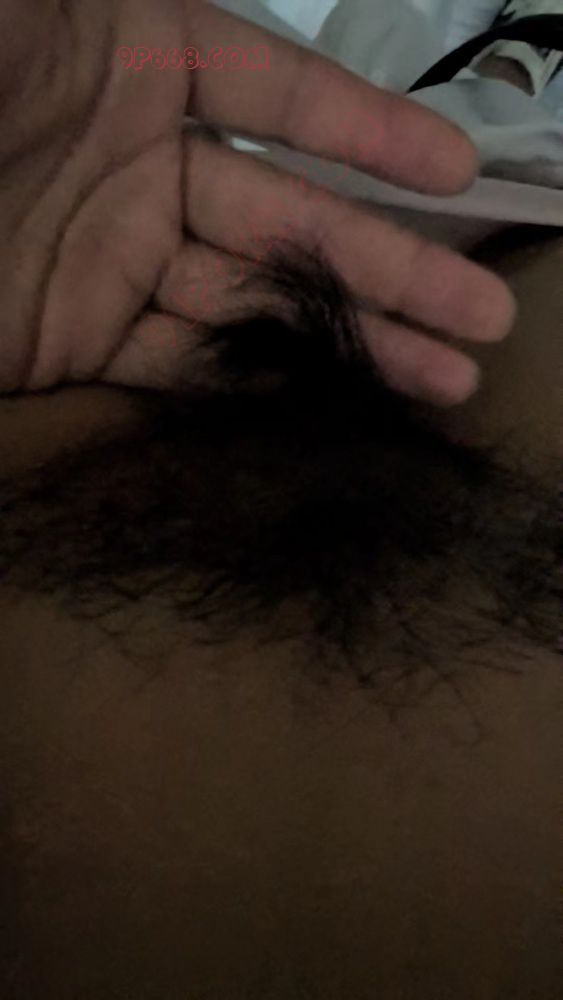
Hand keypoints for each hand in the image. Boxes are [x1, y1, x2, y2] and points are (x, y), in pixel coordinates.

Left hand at [0, 0, 514, 404]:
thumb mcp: (5, 17)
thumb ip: (76, 5)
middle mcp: (135, 158)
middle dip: (390, 267)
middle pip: (287, 216)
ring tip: (447, 378)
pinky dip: (262, 381)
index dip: (367, 134)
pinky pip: (188, 361)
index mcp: (126, 57)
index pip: (275, 89)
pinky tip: (337, 397)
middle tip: (483, 318)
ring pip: (256, 303)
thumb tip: (194, 11)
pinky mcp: (79, 339)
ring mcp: (112, 255)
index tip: (454, 179)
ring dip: (354, 341)